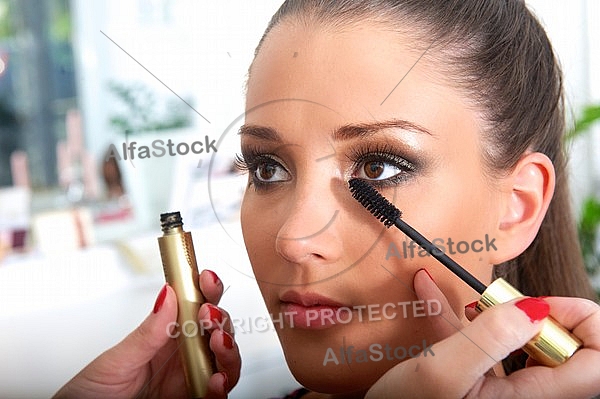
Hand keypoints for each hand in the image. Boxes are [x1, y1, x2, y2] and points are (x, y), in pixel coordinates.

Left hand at [54, 270, 239, 398]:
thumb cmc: (91, 394)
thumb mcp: (116, 360)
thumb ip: (147, 332)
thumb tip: (167, 294)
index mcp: (165, 339)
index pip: (195, 308)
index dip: (206, 290)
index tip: (205, 278)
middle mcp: (183, 358)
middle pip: (218, 332)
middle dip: (220, 318)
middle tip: (208, 313)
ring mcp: (191, 381)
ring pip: (226, 362)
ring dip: (229, 349)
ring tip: (218, 341)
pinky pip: (218, 396)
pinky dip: (222, 387)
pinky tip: (215, 379)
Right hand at [366, 269, 599, 398]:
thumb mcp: (440, 372)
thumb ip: (488, 338)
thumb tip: (534, 308)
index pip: (599, 360)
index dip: (578, 321)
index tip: (534, 306)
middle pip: (570, 348)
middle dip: (535, 315)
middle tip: (499, 308)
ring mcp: (512, 394)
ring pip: (531, 344)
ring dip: (502, 316)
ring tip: (471, 306)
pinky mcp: (489, 386)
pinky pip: (495, 348)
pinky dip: (472, 324)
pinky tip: (439, 300)